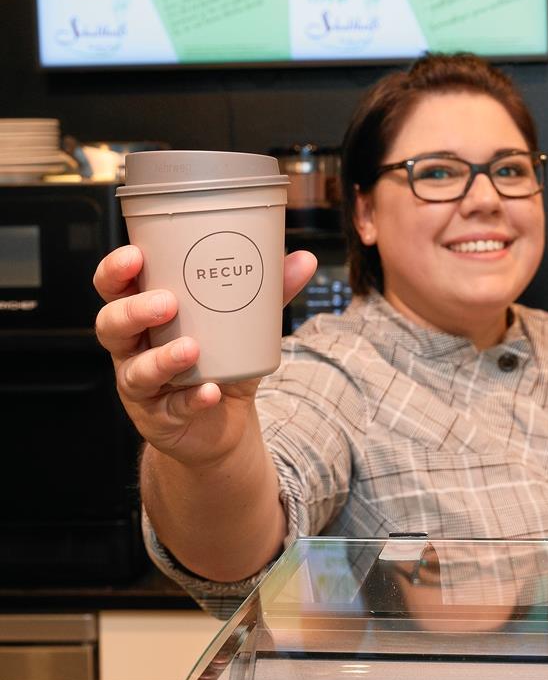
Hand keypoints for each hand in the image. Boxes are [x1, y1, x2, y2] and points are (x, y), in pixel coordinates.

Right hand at [93, 245, 316, 467]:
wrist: (222, 423)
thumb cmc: (221, 360)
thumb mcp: (243, 325)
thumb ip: (269, 293)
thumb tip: (303, 259)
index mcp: (144, 314)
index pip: (114, 287)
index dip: (115, 271)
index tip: (134, 256)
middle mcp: (134, 348)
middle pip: (111, 325)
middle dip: (134, 311)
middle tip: (167, 302)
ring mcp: (141, 386)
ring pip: (135, 370)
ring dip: (162, 358)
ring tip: (191, 348)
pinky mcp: (158, 419)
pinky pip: (170, 410)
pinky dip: (190, 400)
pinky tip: (209, 392)